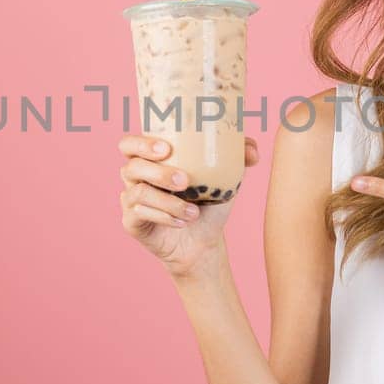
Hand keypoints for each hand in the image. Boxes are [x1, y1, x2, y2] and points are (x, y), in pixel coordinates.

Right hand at [117, 133, 260, 282]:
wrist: (203, 241)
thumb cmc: (208, 201)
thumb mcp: (225, 178)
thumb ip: (238, 158)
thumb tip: (253, 149)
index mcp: (151, 159)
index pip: (131, 143)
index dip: (142, 142)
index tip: (167, 148)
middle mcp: (136, 177)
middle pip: (132, 165)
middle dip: (157, 171)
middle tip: (184, 180)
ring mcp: (130, 200)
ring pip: (139, 192)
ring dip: (168, 201)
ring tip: (192, 211)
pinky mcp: (131, 222)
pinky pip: (140, 214)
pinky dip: (164, 217)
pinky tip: (182, 222)